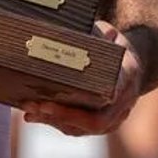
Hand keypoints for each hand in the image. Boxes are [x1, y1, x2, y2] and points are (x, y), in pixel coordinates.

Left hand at [21, 21, 141, 134]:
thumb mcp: (112, 35)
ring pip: (82, 128)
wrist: (128, 68)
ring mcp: (112, 119)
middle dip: (65, 114)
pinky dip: (52, 122)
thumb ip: (101, 32)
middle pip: (95, 119)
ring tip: (29, 108)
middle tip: (40, 104)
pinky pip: (75, 129)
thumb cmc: (115, 48)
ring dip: (54, 119)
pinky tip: (32, 114)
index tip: (74, 92)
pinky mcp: (97, 126)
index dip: (96, 94)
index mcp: (128, 77)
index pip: (115, 90)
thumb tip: (91, 28)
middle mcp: (123, 104)